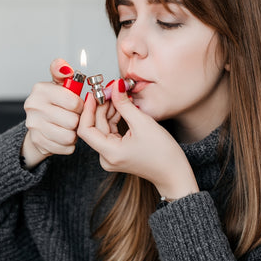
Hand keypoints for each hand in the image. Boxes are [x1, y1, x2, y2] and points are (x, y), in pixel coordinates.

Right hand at [21, 59, 83, 168]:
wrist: (38, 124)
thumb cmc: (54, 102)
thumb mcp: (59, 84)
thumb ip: (63, 71)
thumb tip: (65, 68)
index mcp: (40, 90)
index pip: (73, 102)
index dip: (80, 105)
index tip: (76, 105)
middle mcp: (33, 107)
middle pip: (72, 121)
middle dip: (77, 121)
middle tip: (73, 117)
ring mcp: (34, 126)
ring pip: (69, 136)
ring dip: (74, 133)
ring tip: (69, 127)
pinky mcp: (38, 142)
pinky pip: (66, 148)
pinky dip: (69, 144)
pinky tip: (63, 136)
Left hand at [77, 79, 198, 199]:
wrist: (174, 172)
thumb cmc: (163, 154)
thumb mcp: (143, 123)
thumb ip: (124, 104)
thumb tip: (115, 87)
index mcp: (110, 153)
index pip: (86, 129)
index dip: (88, 109)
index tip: (94, 95)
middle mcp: (106, 157)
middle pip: (94, 127)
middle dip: (100, 107)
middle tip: (109, 90)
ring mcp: (110, 156)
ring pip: (102, 128)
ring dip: (108, 111)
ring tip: (118, 97)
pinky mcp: (116, 153)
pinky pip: (109, 132)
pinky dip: (114, 119)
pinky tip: (121, 108)